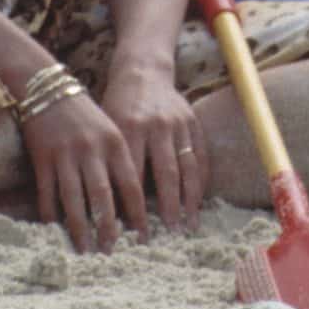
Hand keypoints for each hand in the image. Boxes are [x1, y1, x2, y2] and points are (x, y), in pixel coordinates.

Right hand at [19, 81, 142, 254]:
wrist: (49, 89)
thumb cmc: (86, 116)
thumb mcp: (111, 131)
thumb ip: (121, 161)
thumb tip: (134, 202)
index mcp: (116, 142)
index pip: (131, 184)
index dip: (138, 213)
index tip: (145, 236)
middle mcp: (92, 150)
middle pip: (103, 196)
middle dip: (109, 227)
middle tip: (114, 252)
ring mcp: (66, 155)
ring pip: (74, 199)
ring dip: (80, 228)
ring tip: (86, 250)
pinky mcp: (42, 159)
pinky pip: (47, 193)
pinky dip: (51, 215)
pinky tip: (56, 232)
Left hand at [102, 66, 205, 239]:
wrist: (142, 72)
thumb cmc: (117, 107)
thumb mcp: (107, 130)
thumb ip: (110, 163)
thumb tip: (106, 208)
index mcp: (129, 128)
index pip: (133, 175)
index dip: (134, 206)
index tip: (135, 232)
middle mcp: (156, 126)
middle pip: (165, 174)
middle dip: (167, 208)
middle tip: (168, 235)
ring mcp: (178, 123)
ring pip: (187, 167)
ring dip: (189, 200)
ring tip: (188, 225)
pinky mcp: (193, 121)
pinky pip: (201, 156)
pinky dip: (200, 181)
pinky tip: (198, 202)